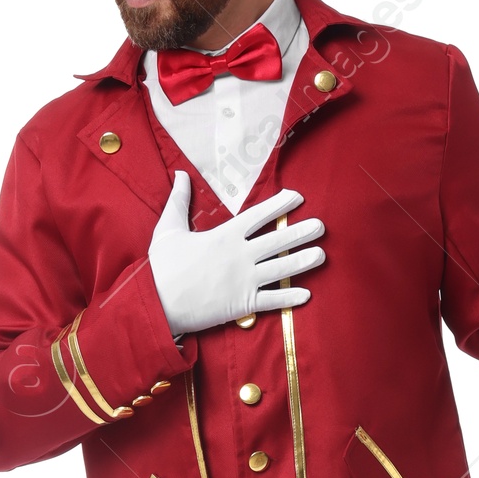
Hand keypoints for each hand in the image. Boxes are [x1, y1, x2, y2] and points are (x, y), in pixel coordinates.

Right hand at [147, 173, 325, 337]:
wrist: (156, 303)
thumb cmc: (161, 267)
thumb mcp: (168, 228)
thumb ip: (179, 200)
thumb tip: (181, 174)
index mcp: (225, 236)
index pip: (259, 215)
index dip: (280, 205)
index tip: (297, 197)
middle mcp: (240, 255)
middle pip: (278, 240)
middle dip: (301, 232)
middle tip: (321, 226)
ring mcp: (244, 280)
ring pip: (281, 268)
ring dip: (303, 261)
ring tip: (322, 254)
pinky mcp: (243, 304)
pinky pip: (272, 300)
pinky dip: (289, 297)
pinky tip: (306, 294)